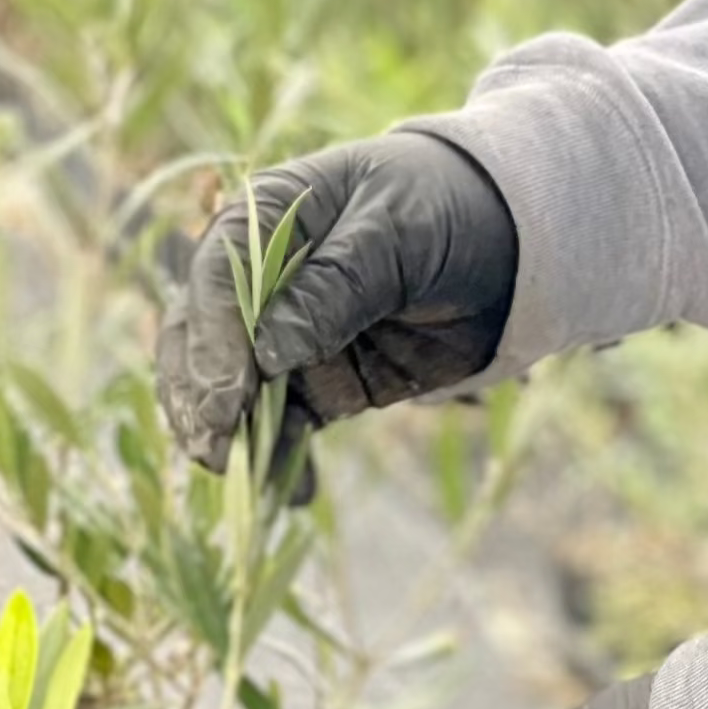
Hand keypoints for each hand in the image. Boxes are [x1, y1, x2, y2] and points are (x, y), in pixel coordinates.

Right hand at [156, 133, 517, 476]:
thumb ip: (337, 286)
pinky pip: (285, 429)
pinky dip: (283, 463)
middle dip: (203, 398)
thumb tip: (271, 352)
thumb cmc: (444, 212)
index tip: (224, 399)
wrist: (504, 250)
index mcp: (266, 220)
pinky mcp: (316, 385)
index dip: (213, 342)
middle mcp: (260, 283)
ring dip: (236, 439)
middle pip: (205, 342)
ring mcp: (285, 339)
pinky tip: (293, 496)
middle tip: (215, 450)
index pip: (217, 279)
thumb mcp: (397, 234)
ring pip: (236, 395)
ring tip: (246, 481)